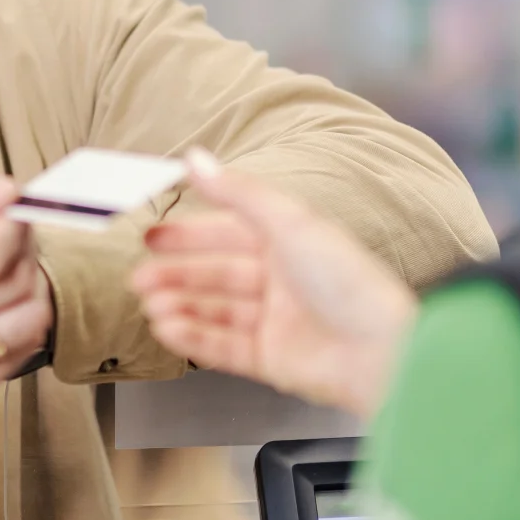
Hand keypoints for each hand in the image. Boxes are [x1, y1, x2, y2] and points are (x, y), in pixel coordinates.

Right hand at [0, 167, 54, 409]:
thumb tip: (9, 196)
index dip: (14, 227)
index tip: (6, 216)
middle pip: (12, 286)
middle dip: (22, 254)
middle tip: (5, 242)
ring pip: (24, 326)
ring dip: (28, 293)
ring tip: (4, 276)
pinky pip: (14, 361)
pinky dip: (19, 331)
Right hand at [131, 151, 417, 419]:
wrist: (380, 350)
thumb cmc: (349, 282)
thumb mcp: (289, 222)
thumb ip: (238, 192)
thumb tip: (196, 159)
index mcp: (291, 243)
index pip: (229, 233)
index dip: (190, 235)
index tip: (152, 236)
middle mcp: (283, 281)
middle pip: (218, 275)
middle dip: (177, 274)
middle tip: (139, 277)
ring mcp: (276, 322)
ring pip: (216, 311)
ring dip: (180, 306)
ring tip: (150, 304)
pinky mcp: (272, 360)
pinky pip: (223, 346)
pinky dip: (194, 338)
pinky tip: (169, 329)